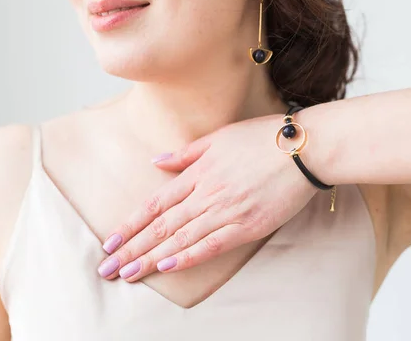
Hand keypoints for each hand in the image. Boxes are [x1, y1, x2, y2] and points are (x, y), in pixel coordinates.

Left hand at [97, 112, 324, 280]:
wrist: (303, 149)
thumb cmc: (263, 138)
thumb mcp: (219, 137)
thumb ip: (186, 154)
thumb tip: (156, 162)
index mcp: (198, 173)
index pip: (155, 203)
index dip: (131, 224)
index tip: (110, 240)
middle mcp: (207, 194)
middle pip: (162, 226)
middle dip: (132, 248)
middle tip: (107, 268)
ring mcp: (226, 211)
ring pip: (181, 239)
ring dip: (151, 258)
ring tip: (128, 273)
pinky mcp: (247, 226)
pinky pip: (212, 246)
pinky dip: (189, 257)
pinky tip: (168, 268)